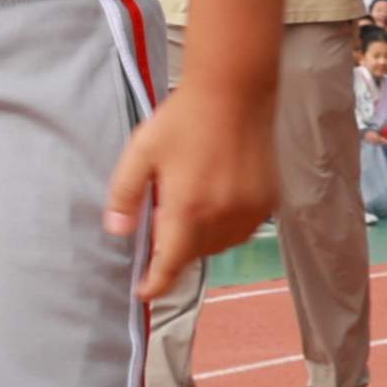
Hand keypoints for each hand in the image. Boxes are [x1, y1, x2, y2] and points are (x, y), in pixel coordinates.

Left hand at [106, 78, 277, 300]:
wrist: (234, 93)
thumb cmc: (181, 120)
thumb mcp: (139, 154)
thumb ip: (125, 196)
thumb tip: (117, 232)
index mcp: (188, 207)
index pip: (171, 261)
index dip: (157, 282)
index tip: (145, 293)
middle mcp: (223, 215)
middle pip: (194, 253)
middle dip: (174, 249)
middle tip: (160, 220)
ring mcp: (250, 209)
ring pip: (220, 244)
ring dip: (200, 239)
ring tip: (186, 207)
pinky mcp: (269, 200)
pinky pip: (242, 229)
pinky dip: (224, 227)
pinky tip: (212, 202)